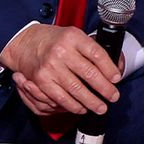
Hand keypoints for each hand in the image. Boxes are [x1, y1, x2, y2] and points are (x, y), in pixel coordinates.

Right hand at [0, 24, 120, 116]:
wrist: (26, 42)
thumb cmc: (54, 40)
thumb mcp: (74, 36)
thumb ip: (91, 48)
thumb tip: (114, 66)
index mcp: (73, 37)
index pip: (96, 53)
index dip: (109, 68)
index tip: (116, 78)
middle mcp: (62, 51)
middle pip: (89, 73)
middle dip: (104, 89)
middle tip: (113, 96)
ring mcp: (51, 66)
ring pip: (76, 89)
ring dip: (91, 102)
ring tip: (101, 107)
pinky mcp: (42, 80)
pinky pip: (61, 98)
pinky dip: (74, 106)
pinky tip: (82, 108)